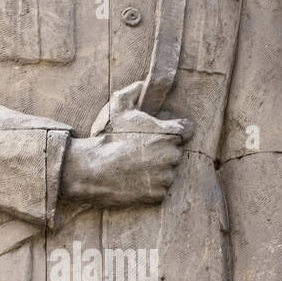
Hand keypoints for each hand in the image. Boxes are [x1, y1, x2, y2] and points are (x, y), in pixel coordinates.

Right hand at [62, 81, 193, 206]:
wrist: (94, 170)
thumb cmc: (108, 137)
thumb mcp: (117, 106)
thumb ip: (132, 92)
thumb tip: (142, 85)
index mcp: (169, 134)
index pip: (187, 130)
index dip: (176, 130)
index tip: (164, 134)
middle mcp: (172, 156)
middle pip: (175, 152)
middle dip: (163, 151)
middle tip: (142, 152)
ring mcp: (166, 177)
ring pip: (168, 172)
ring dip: (157, 170)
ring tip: (136, 167)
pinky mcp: (158, 195)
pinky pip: (159, 190)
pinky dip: (150, 187)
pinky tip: (135, 181)